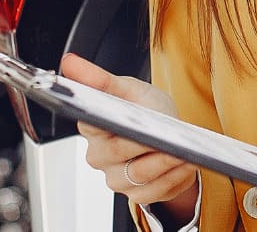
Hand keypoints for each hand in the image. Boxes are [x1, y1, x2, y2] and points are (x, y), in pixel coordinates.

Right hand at [59, 53, 199, 218]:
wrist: (169, 136)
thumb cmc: (145, 110)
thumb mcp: (128, 89)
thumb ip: (100, 79)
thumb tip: (69, 62)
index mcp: (92, 127)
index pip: (90, 122)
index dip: (106, 120)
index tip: (124, 117)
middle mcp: (99, 156)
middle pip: (118, 151)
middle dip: (145, 142)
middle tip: (166, 135)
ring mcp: (115, 178)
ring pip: (139, 174)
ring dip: (165, 161)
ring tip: (183, 150)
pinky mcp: (136, 194)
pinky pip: (155, 190)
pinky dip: (174, 176)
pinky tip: (187, 163)